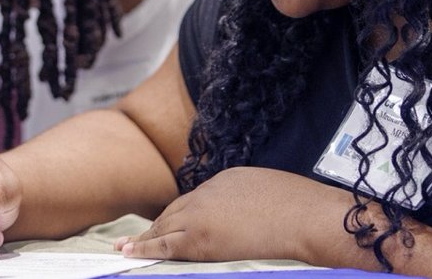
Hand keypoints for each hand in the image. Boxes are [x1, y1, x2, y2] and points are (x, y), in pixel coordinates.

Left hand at [116, 167, 337, 262]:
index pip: (194, 200)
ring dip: (145, 237)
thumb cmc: (302, 208)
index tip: (172, 223)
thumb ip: (249, 201)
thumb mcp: (270, 192)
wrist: (306, 217)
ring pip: (164, 227)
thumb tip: (248, 217)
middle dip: (156, 224)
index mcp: (224, 180)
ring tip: (125, 246)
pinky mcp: (200, 239)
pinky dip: (144, 248)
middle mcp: (206, 194)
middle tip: (136, 235)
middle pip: (173, 211)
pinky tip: (128, 251)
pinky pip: (164, 245)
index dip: (180, 215)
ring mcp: (201, 215)